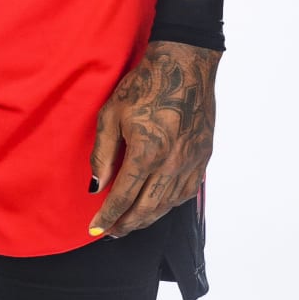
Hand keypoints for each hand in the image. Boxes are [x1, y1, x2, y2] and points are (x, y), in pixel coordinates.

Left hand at [89, 41, 219, 237]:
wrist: (186, 66)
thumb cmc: (145, 85)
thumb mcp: (111, 114)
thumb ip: (103, 153)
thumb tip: (96, 185)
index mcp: (147, 153)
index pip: (123, 197)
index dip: (107, 217)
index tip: (96, 230)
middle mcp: (171, 163)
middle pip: (147, 209)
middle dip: (127, 225)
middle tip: (111, 232)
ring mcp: (191, 162)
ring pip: (168, 204)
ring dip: (147, 218)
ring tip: (130, 223)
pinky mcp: (203, 157)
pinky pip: (186, 192)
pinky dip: (169, 205)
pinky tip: (158, 206)